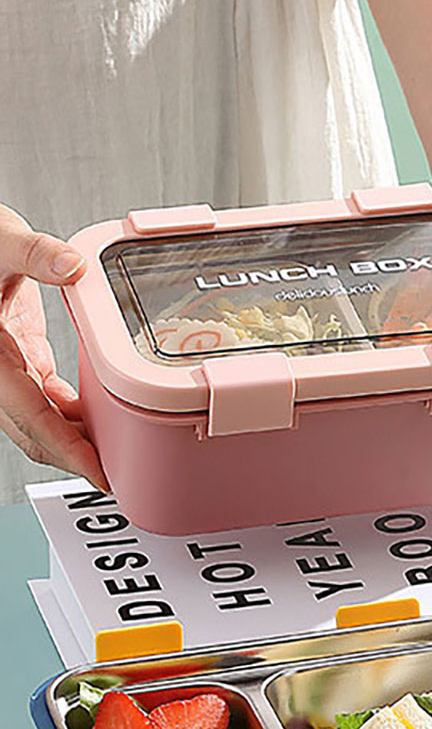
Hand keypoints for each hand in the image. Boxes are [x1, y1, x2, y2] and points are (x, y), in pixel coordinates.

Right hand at [0, 206, 106, 488]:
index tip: (99, 472)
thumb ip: (34, 253)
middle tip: (123, 474)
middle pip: (36, 432)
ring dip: (77, 438)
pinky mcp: (21, 355)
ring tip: (121, 454)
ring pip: (42, 419)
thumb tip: (71, 266)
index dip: (67, 449)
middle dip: (76, 457)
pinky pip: (47, 397)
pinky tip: (104, 418)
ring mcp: (7, 367)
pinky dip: (73, 412)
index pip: (31, 417)